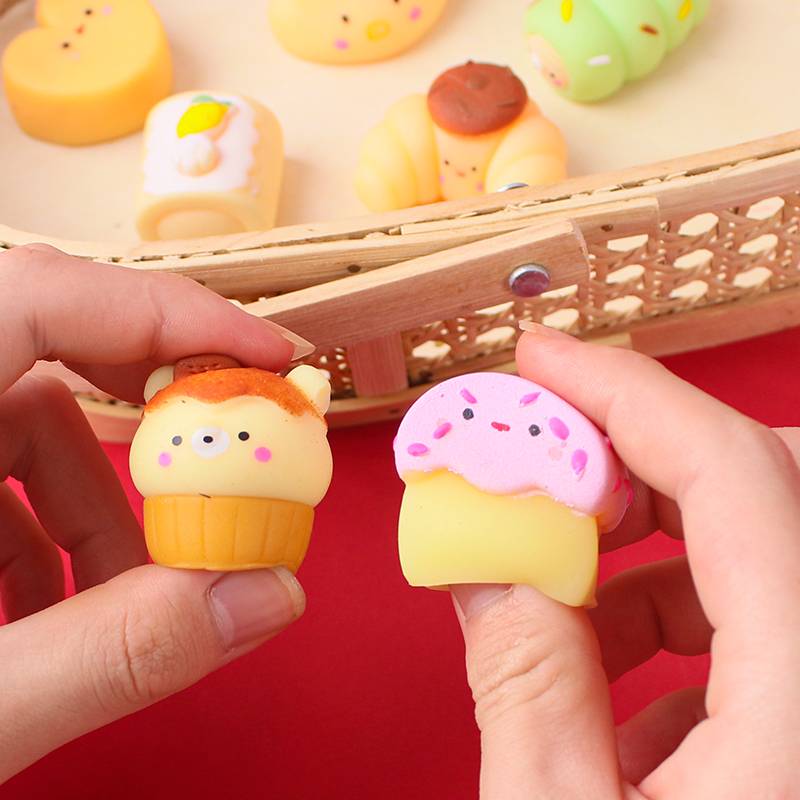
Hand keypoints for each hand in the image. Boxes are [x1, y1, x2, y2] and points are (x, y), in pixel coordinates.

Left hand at [0, 244, 307, 781]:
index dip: (168, 312)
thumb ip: (115, 653)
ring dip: (93, 504)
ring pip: (20, 421)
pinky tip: (36, 620)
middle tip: (223, 460)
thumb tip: (270, 596)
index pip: (38, 295)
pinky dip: (39, 533)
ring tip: (111, 606)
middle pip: (42, 348)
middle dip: (146, 413)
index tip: (268, 360)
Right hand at [450, 324, 799, 797]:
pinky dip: (688, 630)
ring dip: (656, 558)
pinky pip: (770, 631)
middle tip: (544, 484)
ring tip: (564, 617)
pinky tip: (625, 708)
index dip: (626, 393)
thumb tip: (485, 551)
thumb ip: (523, 676)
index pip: (735, 472)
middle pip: (764, 487)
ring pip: (764, 554)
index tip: (541, 363)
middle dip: (640, 465)